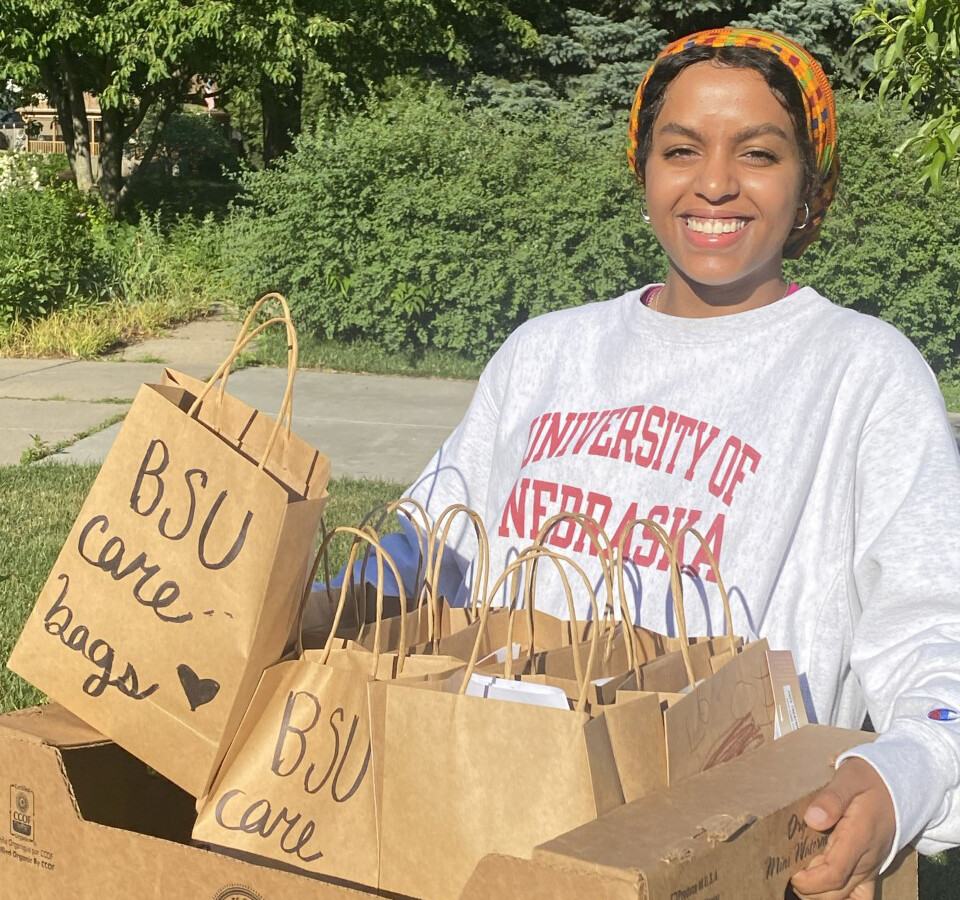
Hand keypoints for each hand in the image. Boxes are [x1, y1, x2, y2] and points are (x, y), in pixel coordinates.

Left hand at [790, 757, 895, 899]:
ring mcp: (870, 867)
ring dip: (822, 895)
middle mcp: (866, 859)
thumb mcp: (849, 778)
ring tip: (801, 878)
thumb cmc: (869, 779)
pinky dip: (842, 898)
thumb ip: (831, 799)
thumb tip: (812, 819)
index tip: (791, 874)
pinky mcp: (872, 869)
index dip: (810, 881)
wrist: (898, 786)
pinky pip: (861, 896)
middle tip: (788, 874)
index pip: (834, 873)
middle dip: (809, 890)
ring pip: (847, 897)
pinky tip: (822, 889)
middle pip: (837, 892)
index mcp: (858, 838)